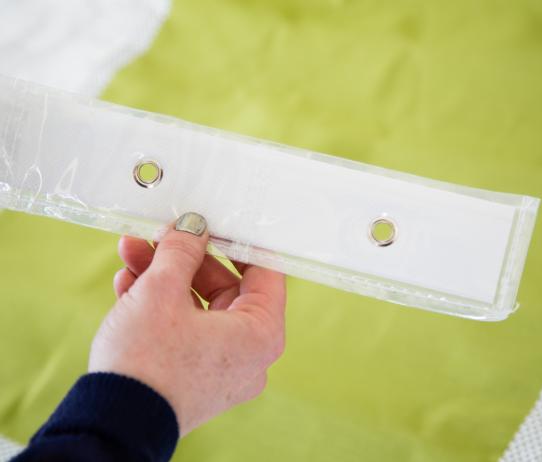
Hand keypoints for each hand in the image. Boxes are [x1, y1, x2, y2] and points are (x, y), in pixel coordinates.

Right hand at [89, 213, 285, 435]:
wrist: (112, 424)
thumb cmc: (148, 361)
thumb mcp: (162, 290)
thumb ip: (181, 251)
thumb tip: (192, 228)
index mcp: (260, 333)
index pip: (264, 273)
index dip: (238, 242)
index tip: (216, 222)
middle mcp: (248, 354)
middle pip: (223, 288)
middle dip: (184, 258)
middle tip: (160, 234)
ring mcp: (221, 368)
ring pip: (196, 307)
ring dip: (163, 278)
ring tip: (131, 253)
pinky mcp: (193, 377)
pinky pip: (183, 330)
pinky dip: (158, 307)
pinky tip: (127, 284)